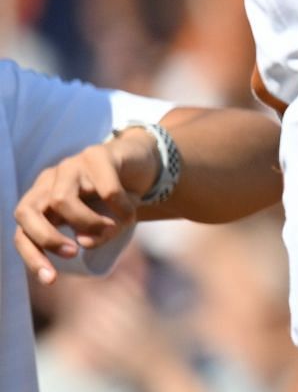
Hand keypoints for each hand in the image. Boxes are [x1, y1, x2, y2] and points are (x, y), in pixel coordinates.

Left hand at [12, 129, 157, 283]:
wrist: (141, 160)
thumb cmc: (114, 199)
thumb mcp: (100, 223)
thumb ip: (91, 236)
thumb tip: (83, 243)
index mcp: (42, 201)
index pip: (22, 232)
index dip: (32, 257)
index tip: (52, 279)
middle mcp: (49, 181)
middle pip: (26, 212)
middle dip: (46, 238)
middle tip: (73, 252)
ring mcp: (71, 165)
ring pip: (61, 200)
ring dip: (88, 223)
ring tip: (111, 230)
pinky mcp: (97, 153)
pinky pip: (106, 190)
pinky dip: (120, 209)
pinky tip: (130, 213)